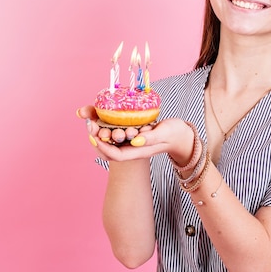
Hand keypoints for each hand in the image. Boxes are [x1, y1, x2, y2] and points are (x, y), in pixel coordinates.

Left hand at [77, 107, 194, 164]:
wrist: (181, 135)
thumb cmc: (175, 134)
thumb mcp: (164, 132)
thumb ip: (151, 137)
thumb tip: (135, 140)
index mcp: (139, 151)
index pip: (116, 155)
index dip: (103, 147)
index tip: (94, 135)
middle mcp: (132, 148)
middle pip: (109, 149)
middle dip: (97, 138)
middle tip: (89, 123)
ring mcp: (132, 142)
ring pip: (110, 141)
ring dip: (99, 131)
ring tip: (91, 119)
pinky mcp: (133, 134)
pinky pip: (116, 133)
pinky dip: (107, 126)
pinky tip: (103, 116)